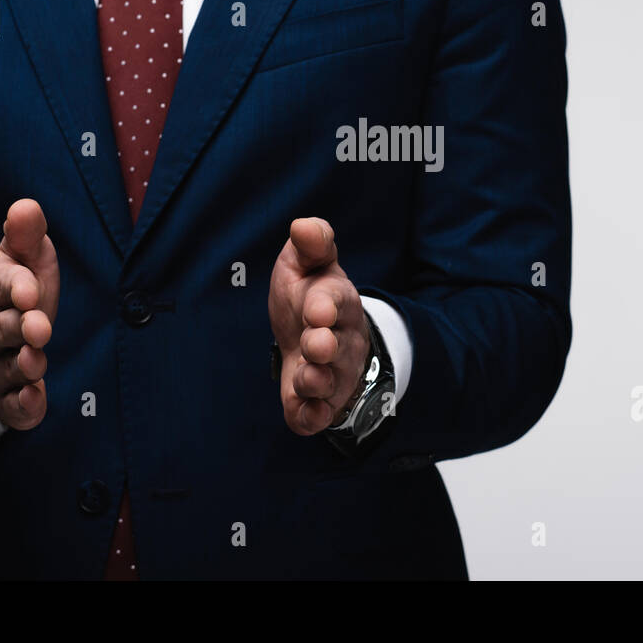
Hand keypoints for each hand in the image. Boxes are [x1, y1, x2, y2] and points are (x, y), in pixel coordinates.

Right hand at [0, 199, 59, 432]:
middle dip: (19, 328)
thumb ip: (25, 236)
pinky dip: (24, 407)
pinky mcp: (6, 402)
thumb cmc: (10, 300)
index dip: (13, 286)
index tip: (30, 288)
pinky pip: (13, 410)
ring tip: (34, 360)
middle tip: (40, 326)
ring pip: (8, 370)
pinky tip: (36, 399)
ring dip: (23, 366)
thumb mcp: (17, 265)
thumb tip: (27, 205)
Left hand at [268, 217, 370, 434]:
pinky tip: (303, 414)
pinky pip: (317, 416)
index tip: (316, 308)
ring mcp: (331, 374)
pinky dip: (311, 417)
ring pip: (329, 383)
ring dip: (317, 381)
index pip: (335, 301)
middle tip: (315, 343)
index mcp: (334, 302)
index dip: (326, 306)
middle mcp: (339, 340)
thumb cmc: (308, 296)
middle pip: (337, 346)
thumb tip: (302, 225)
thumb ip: (310, 244)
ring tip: (305, 377)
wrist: (318, 339)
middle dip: (325, 346)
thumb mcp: (307, 264)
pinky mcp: (318, 404)